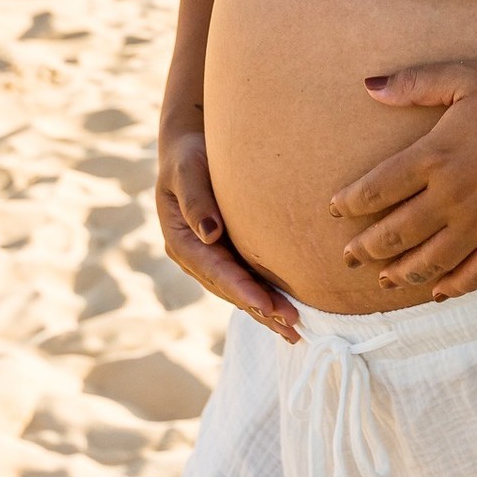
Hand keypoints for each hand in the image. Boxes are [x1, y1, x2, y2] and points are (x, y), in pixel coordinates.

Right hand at [157, 121, 300, 342]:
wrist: (189, 146)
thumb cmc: (188, 155)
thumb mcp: (186, 170)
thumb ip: (196, 199)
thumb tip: (210, 234)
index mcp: (180, 240)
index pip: (214, 269)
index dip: (240, 288)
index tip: (264, 305)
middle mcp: (195, 255)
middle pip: (229, 288)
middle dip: (260, 309)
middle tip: (292, 326)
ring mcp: (209, 257)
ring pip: (238, 290)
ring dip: (265, 311)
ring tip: (295, 330)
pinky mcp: (225, 252)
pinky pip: (246, 278)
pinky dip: (265, 295)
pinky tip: (286, 310)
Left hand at [329, 61, 476, 300]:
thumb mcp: (464, 78)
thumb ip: (414, 84)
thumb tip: (368, 86)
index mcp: (434, 157)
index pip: (376, 189)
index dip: (349, 203)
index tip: (334, 210)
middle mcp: (450, 198)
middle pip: (394, 234)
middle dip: (365, 248)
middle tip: (348, 257)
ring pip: (428, 261)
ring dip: (399, 273)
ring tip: (382, 279)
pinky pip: (474, 274)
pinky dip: (453, 287)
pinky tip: (438, 292)